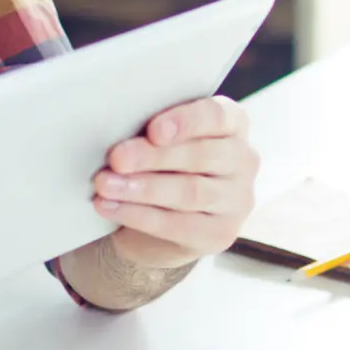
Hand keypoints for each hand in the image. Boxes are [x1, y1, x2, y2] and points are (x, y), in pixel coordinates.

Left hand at [90, 95, 258, 269]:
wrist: (164, 224)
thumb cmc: (162, 166)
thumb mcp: (161, 141)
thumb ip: (153, 132)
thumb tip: (121, 137)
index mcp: (232, 124)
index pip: (218, 116)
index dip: (186, 121)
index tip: (153, 131)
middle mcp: (243, 160)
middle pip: (201, 156)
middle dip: (153, 157)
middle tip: (117, 158)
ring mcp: (237, 201)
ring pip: (189, 192)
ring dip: (142, 188)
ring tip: (105, 184)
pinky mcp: (220, 234)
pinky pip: (178, 225)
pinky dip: (138, 215)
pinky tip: (109, 206)